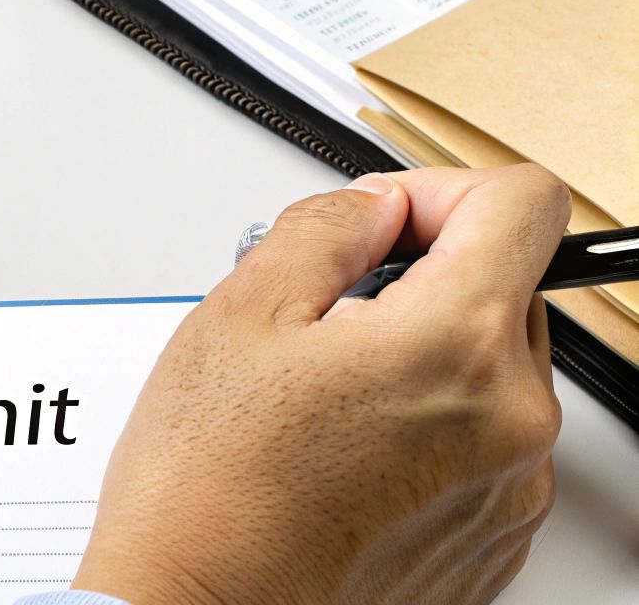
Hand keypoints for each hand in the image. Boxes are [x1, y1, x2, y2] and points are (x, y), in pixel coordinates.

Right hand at [73, 165, 568, 604]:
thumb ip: (322, 230)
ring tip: (321, 393)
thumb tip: (367, 212)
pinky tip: (341, 447)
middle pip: (507, 287)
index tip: (384, 220)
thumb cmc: (208, 490)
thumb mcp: (237, 312)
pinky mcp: (491, 540)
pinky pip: (484, 446)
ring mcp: (509, 489)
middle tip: (324, 311)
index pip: (521, 203)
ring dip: (423, 356)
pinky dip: (427, 427)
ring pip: (492, 369)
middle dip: (422, 278)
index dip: (440, 188)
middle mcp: (511, 419)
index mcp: (456, 344)